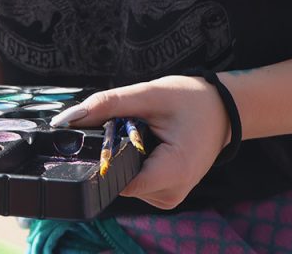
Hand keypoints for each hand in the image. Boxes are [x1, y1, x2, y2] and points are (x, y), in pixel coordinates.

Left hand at [51, 74, 229, 208]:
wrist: (223, 111)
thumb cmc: (192, 100)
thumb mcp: (149, 94)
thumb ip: (107, 105)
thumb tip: (68, 118)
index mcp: (173, 173)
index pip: (117, 178)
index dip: (101, 155)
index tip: (99, 132)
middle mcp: (170, 194)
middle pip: (117, 178)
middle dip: (113, 151)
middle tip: (130, 123)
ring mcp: (167, 198)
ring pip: (122, 179)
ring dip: (123, 154)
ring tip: (143, 131)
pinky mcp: (163, 193)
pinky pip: (133, 179)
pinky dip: (132, 160)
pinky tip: (146, 143)